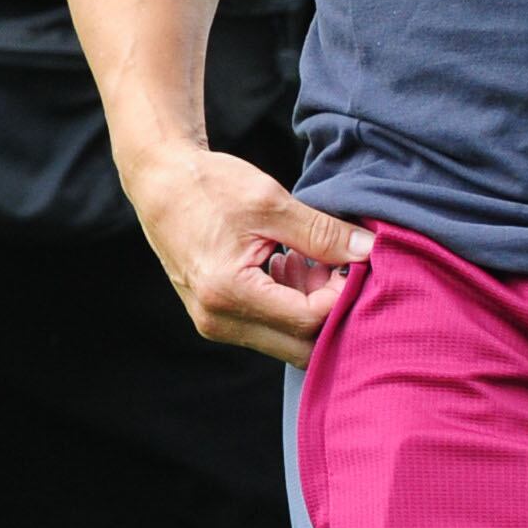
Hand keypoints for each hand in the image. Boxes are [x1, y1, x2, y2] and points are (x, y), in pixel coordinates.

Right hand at [124, 139, 366, 363]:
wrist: (158, 181)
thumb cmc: (207, 186)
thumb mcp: (269, 202)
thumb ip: (322, 233)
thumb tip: (370, 253)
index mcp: (228, 291)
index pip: (309, 319)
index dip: (341, 294)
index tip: (350, 261)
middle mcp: (217, 320)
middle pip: (300, 347)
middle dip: (329, 312)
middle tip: (333, 269)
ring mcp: (213, 324)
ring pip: (286, 343)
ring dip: (309, 311)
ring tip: (306, 262)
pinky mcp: (214, 318)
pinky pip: (267, 331)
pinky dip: (288, 308)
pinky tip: (285, 268)